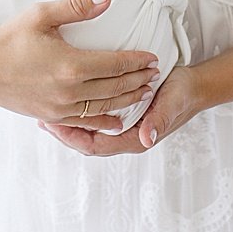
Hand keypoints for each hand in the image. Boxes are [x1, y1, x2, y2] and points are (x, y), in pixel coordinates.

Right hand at [0, 0, 160, 131]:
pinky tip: (118, 118)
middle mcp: (71, 90)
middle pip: (116, 86)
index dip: (137, 61)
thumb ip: (76, 7)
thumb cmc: (9, 38)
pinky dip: (106, 120)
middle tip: (154, 73)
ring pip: (106, 106)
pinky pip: (86, 121)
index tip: (153, 57)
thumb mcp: (41, 15)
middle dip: (139, 79)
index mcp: (72, 64)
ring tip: (144, 91)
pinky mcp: (52, 116)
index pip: (116, 64)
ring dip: (128, 98)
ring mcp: (62, 107)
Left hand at [38, 65, 205, 155]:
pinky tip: (62, 100)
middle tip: (38, 117)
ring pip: (85, 130)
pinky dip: (75, 112)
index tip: (51, 125)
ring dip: (65, 122)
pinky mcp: (118, 114)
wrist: (193, 86)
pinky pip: (91, 119)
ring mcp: (121, 126)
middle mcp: (124, 136)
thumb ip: (159, 120)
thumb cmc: (182, 94)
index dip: (71, 137)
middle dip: (61, 131)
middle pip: (84, 141)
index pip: (94, 146)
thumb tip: (145, 139)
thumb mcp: (172, 103)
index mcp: (134, 139)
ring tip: (43, 109)